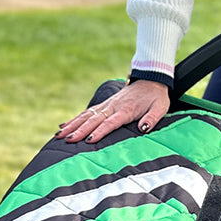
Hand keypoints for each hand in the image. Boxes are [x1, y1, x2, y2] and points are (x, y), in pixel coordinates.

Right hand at [56, 79, 170, 143]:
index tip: (89, 140)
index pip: (110, 122)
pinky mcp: (104, 105)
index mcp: (126, 110)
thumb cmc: (156, 97)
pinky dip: (74, 119)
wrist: (151, 79)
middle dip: (79, 130)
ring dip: (72, 125)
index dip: (100, 131)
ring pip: (86, 115)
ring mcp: (107, 105)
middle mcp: (113, 106)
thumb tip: (143, 128)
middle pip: (93, 120)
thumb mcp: (160, 107)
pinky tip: (64, 126)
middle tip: (67, 140)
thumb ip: (152, 118)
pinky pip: (87, 112)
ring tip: (60, 135)